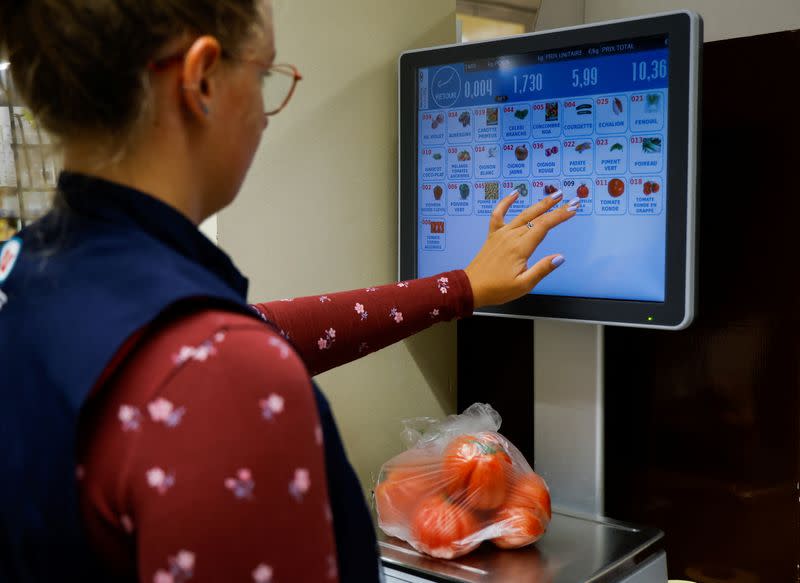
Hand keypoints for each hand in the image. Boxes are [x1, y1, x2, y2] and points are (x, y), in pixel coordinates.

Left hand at [464, 190, 576, 308]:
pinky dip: (505, 202)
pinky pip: (498, 214)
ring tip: (554, 195)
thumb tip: (559, 257)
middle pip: (537, 218)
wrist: (471, 287)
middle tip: (572, 199)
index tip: (573, 209)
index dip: (560, 216)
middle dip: (555, 208)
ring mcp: (501, 234)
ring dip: (539, 204)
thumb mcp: (523, 285)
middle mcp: (511, 236)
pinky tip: (514, 193)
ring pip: (523, 214)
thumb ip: (542, 269)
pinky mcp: (493, 235)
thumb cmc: (497, 289)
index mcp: (520, 248)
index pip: (544, 226)